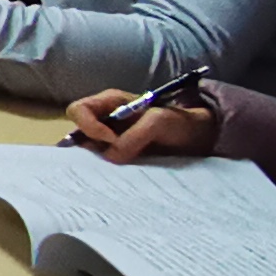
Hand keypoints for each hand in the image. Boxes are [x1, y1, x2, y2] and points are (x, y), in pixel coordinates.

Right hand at [65, 89, 219, 164]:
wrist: (197, 138)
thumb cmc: (178, 121)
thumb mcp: (160, 121)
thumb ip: (135, 135)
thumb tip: (111, 156)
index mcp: (110, 102)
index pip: (79, 110)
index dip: (88, 125)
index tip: (110, 139)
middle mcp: (104, 120)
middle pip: (77, 132)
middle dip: (88, 146)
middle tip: (111, 156)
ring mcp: (110, 139)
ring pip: (87, 150)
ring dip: (97, 160)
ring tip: (119, 166)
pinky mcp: (117, 156)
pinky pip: (101, 162)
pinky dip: (106, 169)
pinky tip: (121, 174)